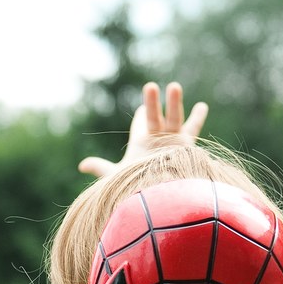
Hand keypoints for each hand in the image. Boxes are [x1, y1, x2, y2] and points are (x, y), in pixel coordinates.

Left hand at [78, 81, 208, 177]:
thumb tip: (81, 165)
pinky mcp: (187, 145)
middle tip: (149, 86)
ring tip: (174, 86)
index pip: (140, 123)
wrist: (161, 197)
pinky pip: (193, 129)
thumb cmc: (138, 187)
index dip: (140, 116)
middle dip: (151, 102)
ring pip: (173, 117)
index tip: (140, 111)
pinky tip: (202, 106)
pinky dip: (198, 118)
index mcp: (141, 142)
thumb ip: (101, 168)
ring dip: (174, 102)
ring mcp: (173, 140)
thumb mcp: (118, 176)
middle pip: (153, 116)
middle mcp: (158, 138)